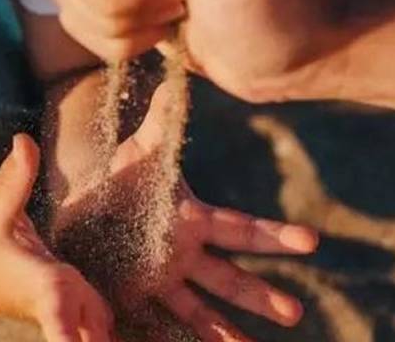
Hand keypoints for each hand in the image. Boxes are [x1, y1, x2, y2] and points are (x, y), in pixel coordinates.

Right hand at [0, 134, 114, 341]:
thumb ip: (14, 179)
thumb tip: (23, 140)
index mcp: (41, 281)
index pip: (57, 307)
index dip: (67, 328)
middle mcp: (61, 304)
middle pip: (92, 332)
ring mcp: (72, 315)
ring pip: (102, 335)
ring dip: (121, 341)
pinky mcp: (81, 317)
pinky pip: (105, 331)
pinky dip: (122, 336)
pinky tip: (172, 339)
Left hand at [54, 86, 317, 340]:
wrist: (82, 207)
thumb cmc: (119, 178)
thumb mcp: (139, 152)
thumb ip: (162, 121)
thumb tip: (180, 77)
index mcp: (193, 220)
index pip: (241, 227)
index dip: (275, 235)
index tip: (312, 240)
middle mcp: (185, 255)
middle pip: (229, 278)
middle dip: (261, 294)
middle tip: (294, 311)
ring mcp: (162, 280)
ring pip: (200, 311)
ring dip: (226, 332)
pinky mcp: (134, 298)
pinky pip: (159, 325)